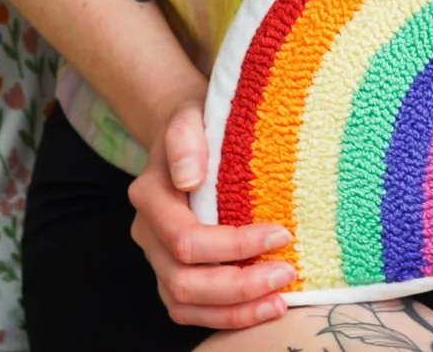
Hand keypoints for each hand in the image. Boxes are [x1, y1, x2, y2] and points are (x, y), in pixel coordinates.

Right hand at [127, 98, 298, 331]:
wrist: (185, 135)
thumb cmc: (195, 124)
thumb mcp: (189, 117)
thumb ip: (185, 141)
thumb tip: (190, 177)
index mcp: (150, 197)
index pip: (187, 240)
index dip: (234, 246)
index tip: (282, 234)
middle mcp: (148, 234)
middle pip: (184, 282)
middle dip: (238, 286)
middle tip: (285, 274)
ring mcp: (157, 258)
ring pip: (184, 304)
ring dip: (234, 311)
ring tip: (279, 302)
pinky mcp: (172, 273)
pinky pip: (190, 309)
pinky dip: (226, 316)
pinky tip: (262, 306)